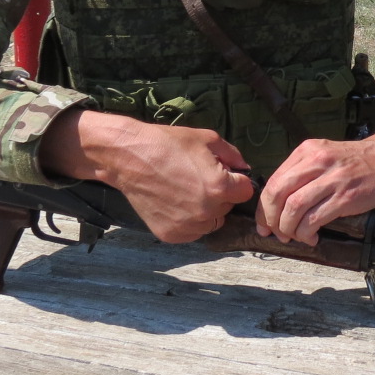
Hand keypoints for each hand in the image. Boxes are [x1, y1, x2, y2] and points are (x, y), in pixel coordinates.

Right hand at [39, 108, 254, 243]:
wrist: (129, 158)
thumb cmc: (168, 144)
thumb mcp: (207, 139)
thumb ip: (233, 155)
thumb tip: (245, 169)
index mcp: (219, 188)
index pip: (245, 192)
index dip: (236, 181)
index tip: (222, 173)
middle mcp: (206, 212)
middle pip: (228, 207)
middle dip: (220, 194)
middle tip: (198, 179)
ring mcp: (188, 226)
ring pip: (211, 222)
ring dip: (206, 210)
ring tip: (186, 191)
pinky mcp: (171, 235)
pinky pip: (192, 231)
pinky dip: (188, 221)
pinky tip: (175, 202)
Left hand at [257, 123, 374, 245]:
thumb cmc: (361, 161)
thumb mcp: (327, 155)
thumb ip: (305, 172)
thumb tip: (281, 202)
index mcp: (308, 151)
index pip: (274, 181)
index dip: (264, 207)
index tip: (264, 223)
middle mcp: (317, 161)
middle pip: (277, 194)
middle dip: (271, 219)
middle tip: (276, 233)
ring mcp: (332, 179)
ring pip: (293, 207)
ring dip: (288, 229)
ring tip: (295, 236)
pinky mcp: (346, 196)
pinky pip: (314, 219)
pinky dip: (306, 232)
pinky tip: (312, 236)